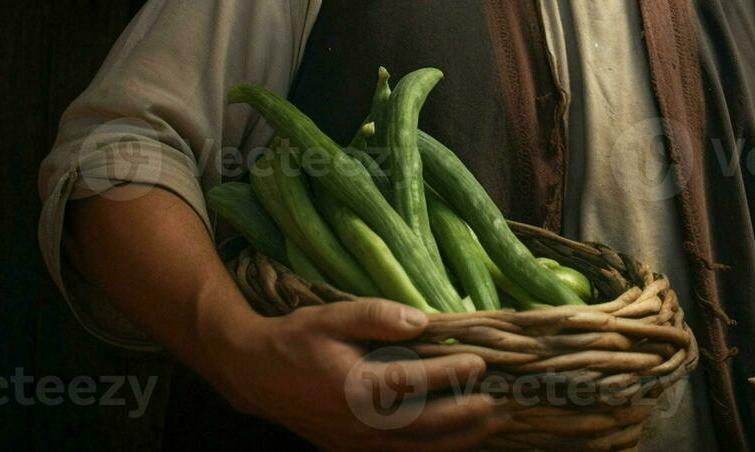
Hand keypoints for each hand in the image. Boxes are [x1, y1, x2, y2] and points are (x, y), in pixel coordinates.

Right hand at [208, 298, 507, 449]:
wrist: (255, 376)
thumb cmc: (297, 339)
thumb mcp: (333, 316)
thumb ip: (378, 316)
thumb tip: (422, 321)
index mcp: (353, 387)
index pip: (412, 383)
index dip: (448, 374)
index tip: (479, 362)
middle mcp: (356, 424)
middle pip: (421, 426)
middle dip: (464, 416)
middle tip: (499, 403)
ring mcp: (354, 444)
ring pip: (415, 449)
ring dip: (457, 438)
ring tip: (492, 424)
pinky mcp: (352, 451)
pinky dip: (432, 448)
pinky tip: (459, 438)